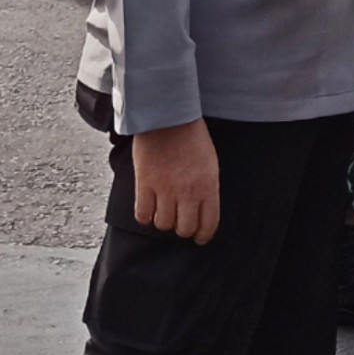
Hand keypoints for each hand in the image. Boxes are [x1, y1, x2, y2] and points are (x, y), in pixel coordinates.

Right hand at [132, 119, 220, 243]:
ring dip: (163, 222)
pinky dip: (145, 216)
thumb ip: (207, 187)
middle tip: (179, 224)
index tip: (199, 238)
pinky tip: (148, 209)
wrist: (168, 116)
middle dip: (183, 229)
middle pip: (184, 228)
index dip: (203, 235)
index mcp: (208, 186)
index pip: (208, 224)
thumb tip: (203, 210)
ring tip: (163, 212)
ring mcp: (165, 189)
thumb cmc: (192, 136)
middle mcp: (187, 192)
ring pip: (163, 224)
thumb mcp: (210, 163)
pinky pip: (143, 214)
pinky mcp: (145, 184)